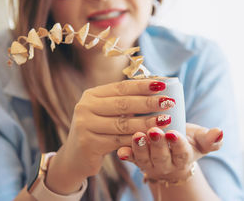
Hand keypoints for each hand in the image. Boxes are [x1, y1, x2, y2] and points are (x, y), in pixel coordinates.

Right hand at [46, 79, 174, 188]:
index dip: (143, 86)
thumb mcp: (105, 112)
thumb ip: (124, 101)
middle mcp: (85, 107)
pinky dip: (137, 139)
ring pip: (123, 124)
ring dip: (147, 122)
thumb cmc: (99, 130)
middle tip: (169, 102)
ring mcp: (85, 126)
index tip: (162, 85)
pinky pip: (119, 141)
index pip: (121, 87)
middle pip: (123, 104)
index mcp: (92, 95)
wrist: (75, 158)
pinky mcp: (89, 144)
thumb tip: (156, 88)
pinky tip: (151, 137)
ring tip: (166, 120)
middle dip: (149, 103)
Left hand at [116, 123, 223, 179]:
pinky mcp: (137, 160)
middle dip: (157, 144)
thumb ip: (210, 138)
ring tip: (137, 135)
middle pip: (161, 156)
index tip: (173, 133)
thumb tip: (220, 132)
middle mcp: (166, 164)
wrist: (172, 153)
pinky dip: (126, 155)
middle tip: (154, 131)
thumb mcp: (200, 140)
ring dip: (139, 148)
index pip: (182, 152)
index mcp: (183, 158)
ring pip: (144, 159)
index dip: (177, 144)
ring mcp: (150, 163)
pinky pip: (130, 159)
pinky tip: (121, 150)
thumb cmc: (188, 141)